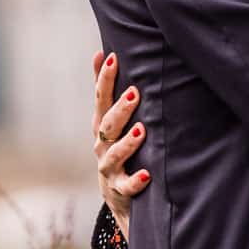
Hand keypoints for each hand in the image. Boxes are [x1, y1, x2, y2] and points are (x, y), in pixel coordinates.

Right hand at [92, 50, 149, 238]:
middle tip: (135, 92)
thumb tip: (102, 51)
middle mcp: (102, 145)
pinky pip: (127, 186)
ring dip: (128, 142)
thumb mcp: (111, 121)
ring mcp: (109, 168)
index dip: (103, 79)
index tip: (112, 57)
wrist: (118, 197)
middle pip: (108, 125)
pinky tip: (147, 174)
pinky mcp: (120, 190)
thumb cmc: (117, 149)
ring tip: (142, 130)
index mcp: (101, 126)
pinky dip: (136, 180)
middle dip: (121, 108)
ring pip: (115, 154)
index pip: (100, 99)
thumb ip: (107, 91)